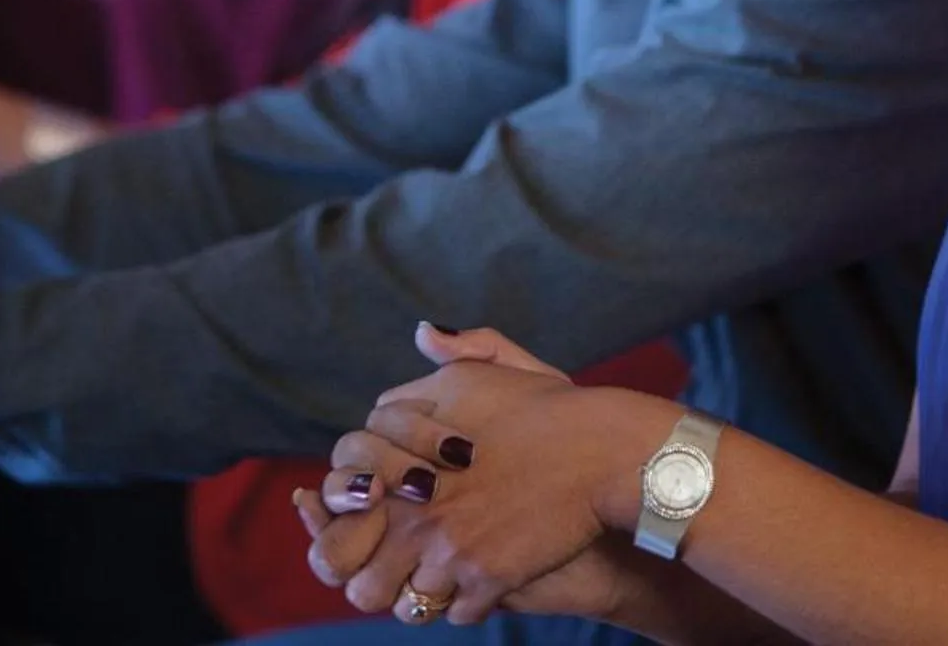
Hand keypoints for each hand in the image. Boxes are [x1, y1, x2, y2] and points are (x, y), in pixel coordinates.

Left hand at [307, 325, 668, 625]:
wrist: (604, 451)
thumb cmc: (551, 408)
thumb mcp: (491, 369)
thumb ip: (452, 353)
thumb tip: (424, 334)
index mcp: (403, 444)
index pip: (342, 480)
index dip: (349, 499)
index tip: (377, 502)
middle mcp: (414, 496)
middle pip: (348, 556)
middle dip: (364, 562)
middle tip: (394, 557)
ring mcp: (447, 541)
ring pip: (397, 598)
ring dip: (411, 591)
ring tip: (433, 578)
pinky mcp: (485, 577)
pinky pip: (452, 613)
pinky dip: (461, 604)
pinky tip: (476, 585)